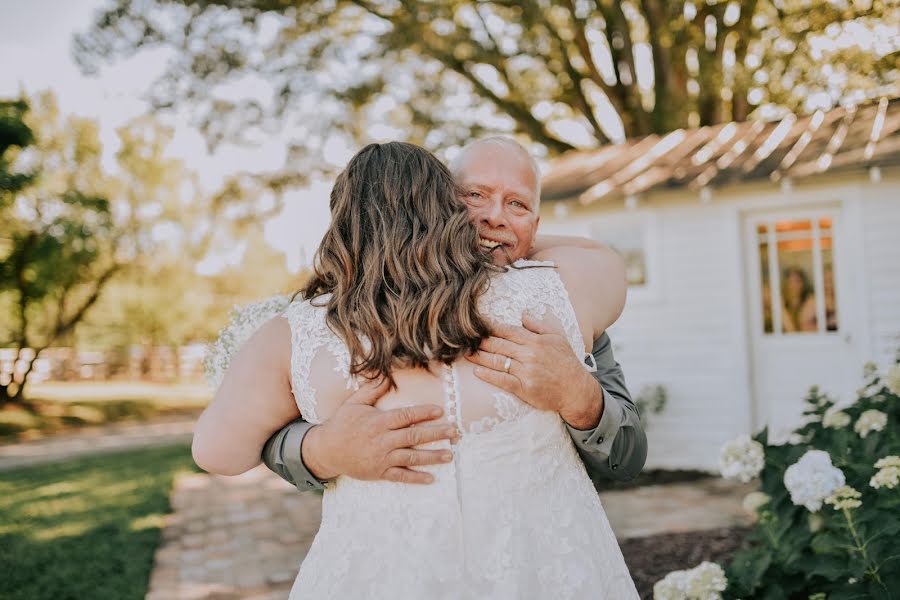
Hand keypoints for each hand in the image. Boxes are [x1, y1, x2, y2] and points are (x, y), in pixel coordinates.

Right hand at [302, 378, 459, 483]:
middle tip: (454, 432)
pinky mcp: (379, 472)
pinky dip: (416, 477)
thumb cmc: (342, 423)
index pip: (405, 416)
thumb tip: (387, 374)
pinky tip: (431, 478)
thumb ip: (372, 389)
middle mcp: (383, 440)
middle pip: (414, 436)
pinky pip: (401, 476)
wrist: (325, 450)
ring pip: (411, 457)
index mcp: (379, 422)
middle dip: (436, 434)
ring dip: (432, 456)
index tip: (440, 410)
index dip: (424, 413)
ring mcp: (382, 458)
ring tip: (449, 455)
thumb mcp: (354, 403)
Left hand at [465, 314, 602, 428]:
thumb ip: (539, 326)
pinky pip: (502, 381)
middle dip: (479, 341)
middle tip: (463, 338)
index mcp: (536, 341)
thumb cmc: (567, 363)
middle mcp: (529, 355)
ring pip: (497, 361)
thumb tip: (523, 315)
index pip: (508, 331)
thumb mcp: (558, 338)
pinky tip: (477, 371)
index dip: (490, 328)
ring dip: (479, 357)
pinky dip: (488, 376)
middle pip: (498, 345)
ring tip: (465, 353)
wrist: (576, 390)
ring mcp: (526, 372)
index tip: (476, 325)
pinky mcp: (524, 389)